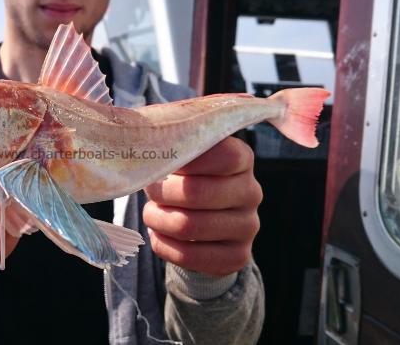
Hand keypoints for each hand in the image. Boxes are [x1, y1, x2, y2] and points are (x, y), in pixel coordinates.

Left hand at [144, 137, 261, 275]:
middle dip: (161, 192)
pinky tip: (159, 235)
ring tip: (151, 213)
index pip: (222, 155)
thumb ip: (174, 146)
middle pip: (196, 192)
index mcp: (242, 159)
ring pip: (187, 225)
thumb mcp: (186, 159)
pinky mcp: (237, 257)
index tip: (162, 160)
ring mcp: (247, 227)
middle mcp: (251, 192)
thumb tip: (148, 142)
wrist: (207, 229)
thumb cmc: (188, 182)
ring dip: (157, 219)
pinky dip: (163, 245)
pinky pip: (188, 255)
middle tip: (149, 189)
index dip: (185, 158)